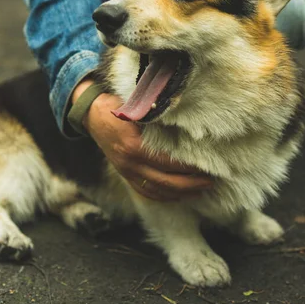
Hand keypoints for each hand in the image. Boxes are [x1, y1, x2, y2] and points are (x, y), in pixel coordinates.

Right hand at [73, 81, 213, 200]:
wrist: (93, 114)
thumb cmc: (119, 107)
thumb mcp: (139, 110)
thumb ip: (160, 119)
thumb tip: (190, 127)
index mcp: (135, 147)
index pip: (169, 163)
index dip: (190, 168)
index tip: (209, 166)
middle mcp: (130, 164)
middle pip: (167, 182)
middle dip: (191, 185)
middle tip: (210, 181)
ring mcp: (126, 172)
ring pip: (158, 191)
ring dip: (181, 193)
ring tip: (200, 190)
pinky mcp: (124, 175)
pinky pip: (146, 192)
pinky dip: (164, 196)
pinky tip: (179, 195)